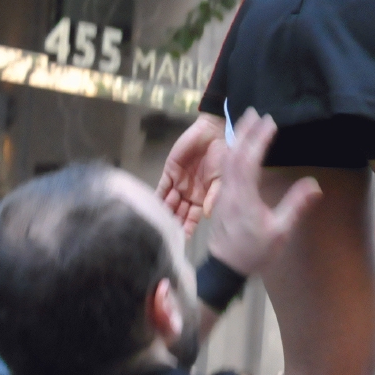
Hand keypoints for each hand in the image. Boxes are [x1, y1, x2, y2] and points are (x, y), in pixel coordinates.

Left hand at [157, 114, 228, 234]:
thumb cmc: (223, 156)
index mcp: (203, 198)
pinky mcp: (169, 172)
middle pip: (179, 213)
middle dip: (173, 224)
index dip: (188, 228)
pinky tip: (151, 208)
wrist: (213, 133)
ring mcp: (178, 184)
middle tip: (165, 237)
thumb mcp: (223, 178)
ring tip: (156, 226)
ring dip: (163, 213)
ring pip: (168, 203)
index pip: (193, 218)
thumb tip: (207, 215)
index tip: (182, 240)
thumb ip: (214, 196)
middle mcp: (190, 194)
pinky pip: (162, 188)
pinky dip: (157, 198)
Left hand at [205, 110, 320, 276]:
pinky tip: (237, 148)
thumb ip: (296, 206)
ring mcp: (223, 194)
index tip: (270, 122)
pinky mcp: (222, 198)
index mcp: (243, 196)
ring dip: (237, 139)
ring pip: (226, 160)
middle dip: (244, 131)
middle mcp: (230, 191)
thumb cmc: (253, 252)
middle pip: (234, 154)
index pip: (250, 160)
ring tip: (246, 123)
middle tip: (255, 111)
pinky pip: (224, 168)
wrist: (225, 269)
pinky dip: (231, 152)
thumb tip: (314, 184)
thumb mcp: (280, 232)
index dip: (259, 139)